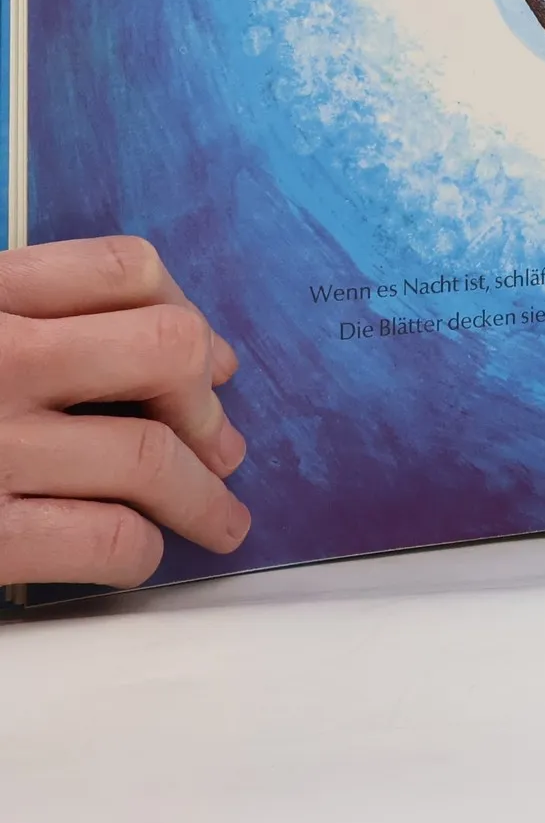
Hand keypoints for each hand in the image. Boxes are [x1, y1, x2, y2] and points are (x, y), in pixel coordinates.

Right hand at [1, 237, 250, 587]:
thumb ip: (42, 323)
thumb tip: (192, 355)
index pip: (125, 269)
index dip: (186, 312)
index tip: (211, 361)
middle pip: (164, 350)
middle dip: (206, 408)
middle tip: (224, 447)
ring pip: (149, 455)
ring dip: (202, 497)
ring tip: (222, 519)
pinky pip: (104, 536)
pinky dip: (139, 550)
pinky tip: (140, 553)